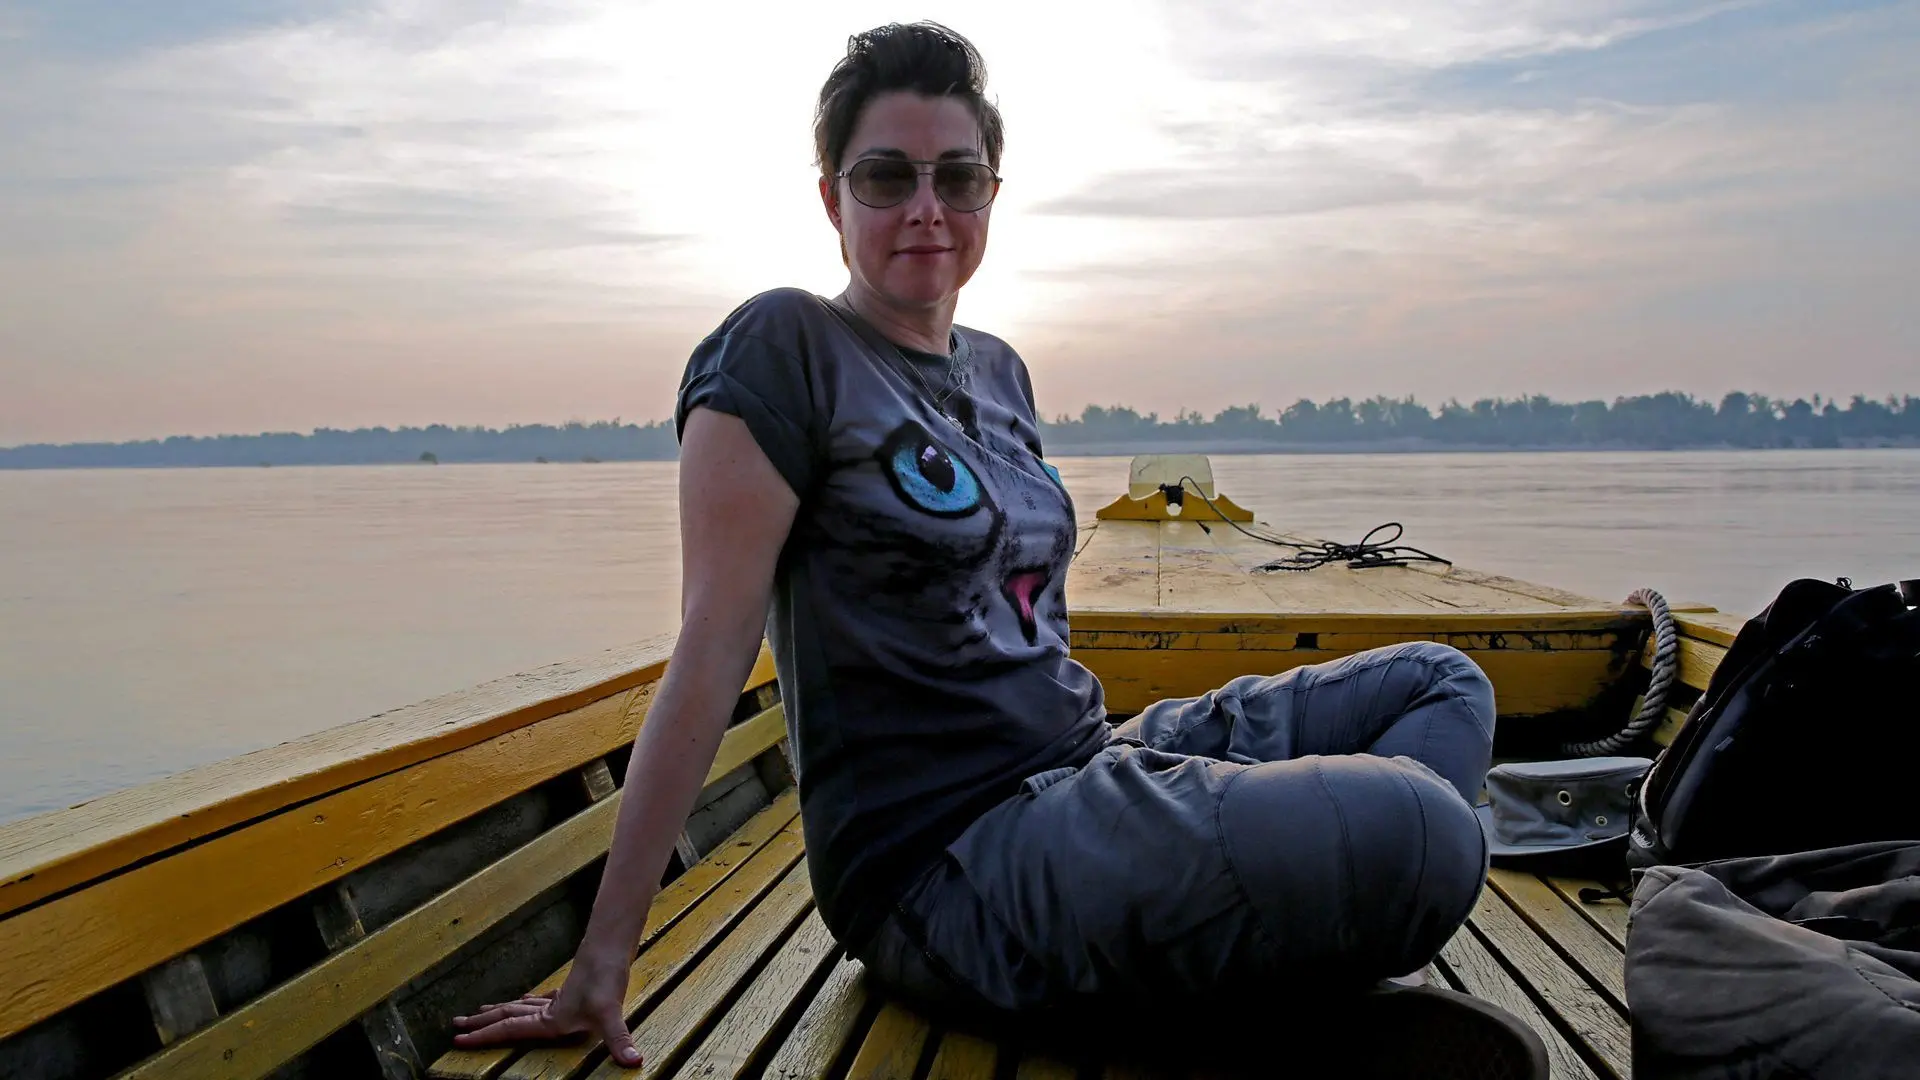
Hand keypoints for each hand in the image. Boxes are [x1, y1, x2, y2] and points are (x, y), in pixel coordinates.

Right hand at [450, 946, 641, 1067]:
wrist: (611, 948)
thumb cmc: (608, 979)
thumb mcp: (612, 1013)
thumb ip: (619, 1039)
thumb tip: (633, 1062)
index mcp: (550, 1020)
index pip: (509, 1030)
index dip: (483, 1036)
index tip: (459, 1039)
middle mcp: (548, 1010)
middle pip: (506, 1016)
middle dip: (481, 1023)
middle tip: (455, 1025)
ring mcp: (557, 1000)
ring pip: (519, 1007)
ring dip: (498, 1011)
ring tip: (480, 1011)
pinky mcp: (568, 992)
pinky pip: (538, 1001)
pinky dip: (525, 1003)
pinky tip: (525, 1001)